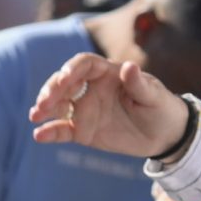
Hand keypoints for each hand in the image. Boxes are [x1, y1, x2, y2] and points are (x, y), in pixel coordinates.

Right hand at [27, 52, 188, 158]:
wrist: (165, 135)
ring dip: (45, 108)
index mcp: (108, 73)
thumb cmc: (161, 107)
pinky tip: (39, 135)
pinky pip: (63, 129)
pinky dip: (50, 131)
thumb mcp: (154, 96)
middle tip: (43, 103)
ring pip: (59, 104)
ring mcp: (86, 109)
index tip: (64, 78)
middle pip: (65, 83)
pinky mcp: (83, 130)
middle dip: (52, 89)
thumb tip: (129, 66)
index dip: (72, 69)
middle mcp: (92, 88)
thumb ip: (138, 84)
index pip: (84, 65)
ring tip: (35, 115)